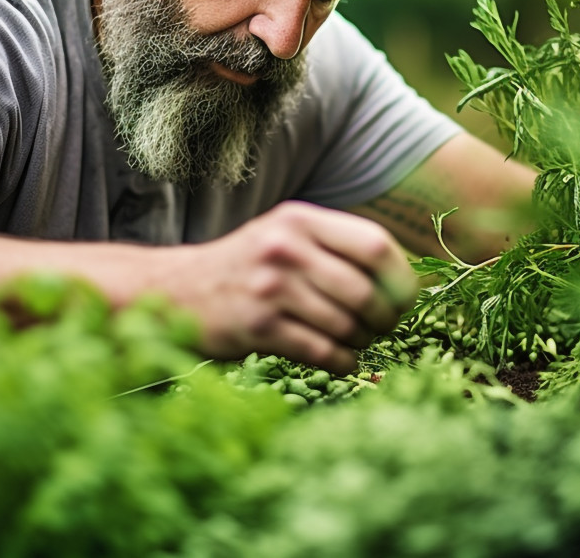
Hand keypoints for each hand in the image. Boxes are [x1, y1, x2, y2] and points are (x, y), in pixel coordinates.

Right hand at [157, 201, 416, 373]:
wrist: (175, 290)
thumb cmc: (246, 266)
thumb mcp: (286, 235)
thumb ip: (335, 246)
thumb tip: (404, 277)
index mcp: (301, 219)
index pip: (375, 245)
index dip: (402, 278)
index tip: (405, 299)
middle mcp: (286, 247)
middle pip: (366, 291)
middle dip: (385, 318)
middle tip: (383, 327)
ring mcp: (270, 287)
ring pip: (345, 325)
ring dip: (361, 340)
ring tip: (356, 340)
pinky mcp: (257, 327)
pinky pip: (321, 351)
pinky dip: (342, 360)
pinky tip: (342, 358)